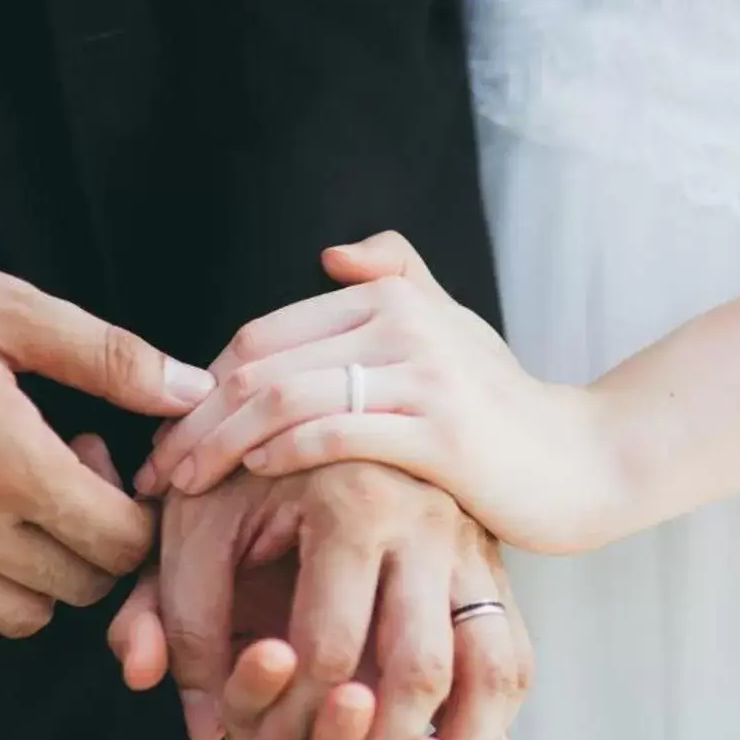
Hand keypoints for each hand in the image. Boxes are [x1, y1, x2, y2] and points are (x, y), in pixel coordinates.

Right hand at [0, 237, 214, 643]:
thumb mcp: (8, 308)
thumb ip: (110, 357)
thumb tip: (194, 390)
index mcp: (13, 464)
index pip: (123, 543)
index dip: (134, 509)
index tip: (99, 460)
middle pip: (81, 586)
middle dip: (92, 539)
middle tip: (57, 474)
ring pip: (19, 616)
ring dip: (37, 573)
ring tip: (9, 503)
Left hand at [108, 462, 529, 739]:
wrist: (325, 393)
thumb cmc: (245, 465)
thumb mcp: (194, 523)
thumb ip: (180, 614)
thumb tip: (201, 721)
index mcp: (356, 499)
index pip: (328, 650)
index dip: (283, 732)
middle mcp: (432, 522)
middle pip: (419, 674)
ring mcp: (476, 545)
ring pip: (493, 675)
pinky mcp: (496, 567)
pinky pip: (515, 661)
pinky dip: (498, 732)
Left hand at [136, 233, 630, 553]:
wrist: (584, 463)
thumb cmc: (505, 410)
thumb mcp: (453, 330)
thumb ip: (399, 280)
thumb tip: (334, 254)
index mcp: (393, 296)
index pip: (263, 333)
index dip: (203, 383)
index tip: (170, 433)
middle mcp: (403, 322)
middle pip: (259, 361)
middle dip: (193, 417)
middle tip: (156, 468)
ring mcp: (423, 376)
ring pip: (283, 396)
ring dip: (218, 443)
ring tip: (182, 485)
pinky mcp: (441, 434)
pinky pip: (334, 433)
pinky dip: (279, 451)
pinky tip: (251, 477)